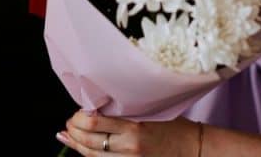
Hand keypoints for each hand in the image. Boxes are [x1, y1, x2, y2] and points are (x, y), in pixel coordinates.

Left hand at [59, 110, 199, 156]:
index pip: (95, 123)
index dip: (79, 117)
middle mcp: (129, 146)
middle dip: (73, 130)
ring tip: (67, 135)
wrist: (193, 149)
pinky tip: (79, 148)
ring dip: (75, 144)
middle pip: (88, 140)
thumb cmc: (174, 127)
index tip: (77, 111)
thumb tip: (97, 108)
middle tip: (69, 122)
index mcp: (134, 127)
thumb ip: (125, 111)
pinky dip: (88, 155)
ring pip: (91, 154)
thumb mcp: (151, 112)